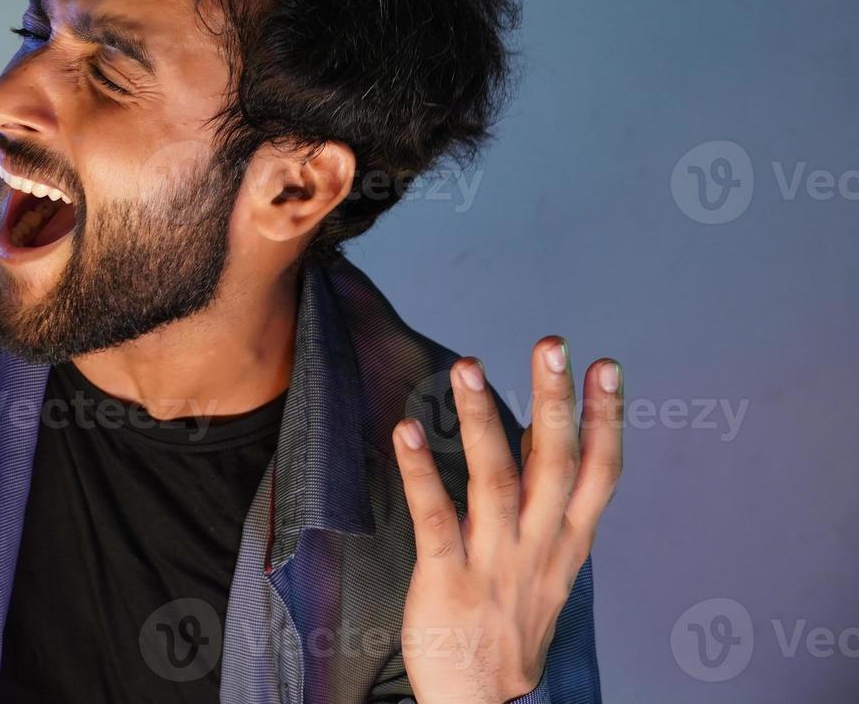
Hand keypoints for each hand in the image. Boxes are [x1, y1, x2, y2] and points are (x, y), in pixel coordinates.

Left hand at [392, 339, 623, 702]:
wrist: (483, 701)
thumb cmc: (508, 624)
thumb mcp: (547, 566)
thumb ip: (546, 504)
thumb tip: (542, 435)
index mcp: (568, 543)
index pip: (599, 473)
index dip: (606, 419)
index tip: (606, 366)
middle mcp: (539, 547)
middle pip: (555, 464)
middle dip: (555, 401)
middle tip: (553, 344)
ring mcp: (494, 563)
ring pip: (495, 480)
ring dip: (483, 418)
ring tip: (468, 364)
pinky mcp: (447, 579)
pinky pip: (435, 516)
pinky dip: (421, 471)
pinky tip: (407, 430)